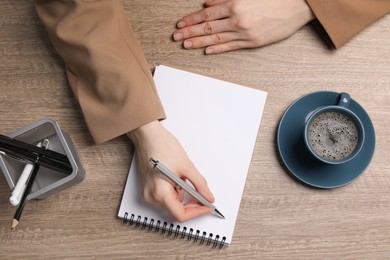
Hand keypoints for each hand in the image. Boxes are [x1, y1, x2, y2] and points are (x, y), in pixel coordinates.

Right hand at [127, 120, 214, 221]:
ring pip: (171, 203)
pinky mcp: (148, 188)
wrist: (147, 135)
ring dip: (182, 195)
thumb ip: (199, 184)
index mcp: (158, 192)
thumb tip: (208, 196)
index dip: (196, 212)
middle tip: (203, 195)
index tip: (207, 207)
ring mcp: (147, 192)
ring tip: (183, 177)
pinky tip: (176, 178)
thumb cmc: (161, 146)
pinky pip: (165, 196)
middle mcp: (150, 196)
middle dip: (190, 203)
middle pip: (175, 211)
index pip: (180, 214)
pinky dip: (175, 190)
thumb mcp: (186, 166)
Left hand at [173, 0, 314, 53]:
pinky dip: (218, 49)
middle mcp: (237, 19)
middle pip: (207, 28)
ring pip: (216, 39)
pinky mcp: (253, 43)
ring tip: (186, 45)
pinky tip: (206, 51)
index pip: (206, 14)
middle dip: (189, 32)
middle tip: (176, 37)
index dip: (191, 20)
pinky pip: (231, 47)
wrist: (297, 6)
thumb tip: (207, 3)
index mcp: (234, 4)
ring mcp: (244, 33)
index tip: (180, 24)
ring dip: (199, 42)